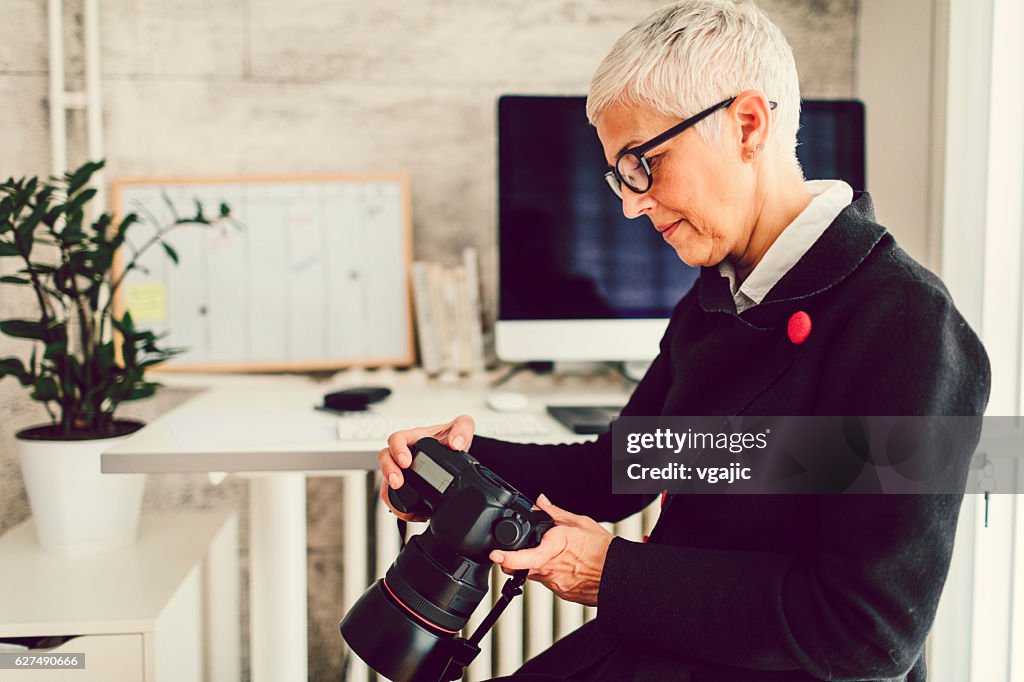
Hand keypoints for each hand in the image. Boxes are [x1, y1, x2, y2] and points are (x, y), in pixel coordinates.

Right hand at [377, 414, 475, 521]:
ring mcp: (403, 470)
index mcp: (415, 437)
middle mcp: (405, 453)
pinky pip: (394, 496)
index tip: (406, 461)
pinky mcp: (406, 485)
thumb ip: (463, 428)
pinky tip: (413, 514)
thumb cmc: (453, 438)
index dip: (397, 449)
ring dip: (390, 492)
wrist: (457, 454)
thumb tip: (455, 443)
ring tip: (402, 505)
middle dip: (389, 472)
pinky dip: (399, 506)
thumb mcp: (463, 426)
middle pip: (385, 459)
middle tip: (397, 482)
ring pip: (386, 480)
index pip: (397, 439)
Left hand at [489, 494, 613, 606]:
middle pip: (521, 567)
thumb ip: (555, 512)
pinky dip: (554, 574)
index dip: (505, 558)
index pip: (521, 557)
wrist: (619, 574)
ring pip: (536, 575)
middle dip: (519, 558)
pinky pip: (550, 583)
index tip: (495, 555)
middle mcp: (550, 569)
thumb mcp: (579, 522)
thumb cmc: (603, 549)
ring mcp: (555, 584)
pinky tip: (568, 566)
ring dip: (540, 565)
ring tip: (559, 555)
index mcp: (552, 549)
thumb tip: (540, 501)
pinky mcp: (562, 593)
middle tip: (526, 548)